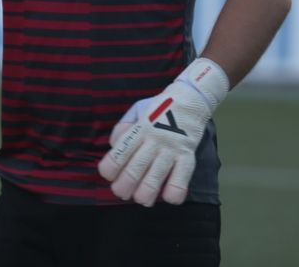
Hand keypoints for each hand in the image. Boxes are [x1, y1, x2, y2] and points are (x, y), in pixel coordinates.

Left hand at [98, 58, 228, 205]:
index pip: (121, 151)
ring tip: (142, 200)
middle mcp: (154, 139)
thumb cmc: (160, 108)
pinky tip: (169, 198)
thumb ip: (124, 128)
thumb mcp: (138, 110)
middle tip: (121, 193)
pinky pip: (182, 176)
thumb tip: (114, 145)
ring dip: (147, 192)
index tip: (107, 175)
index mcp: (140, 128)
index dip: (111, 166)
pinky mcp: (188, 154)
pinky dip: (175, 190)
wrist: (191, 98)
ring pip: (157, 175)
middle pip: (136, 167)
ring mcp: (171, 147)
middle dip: (125, 185)